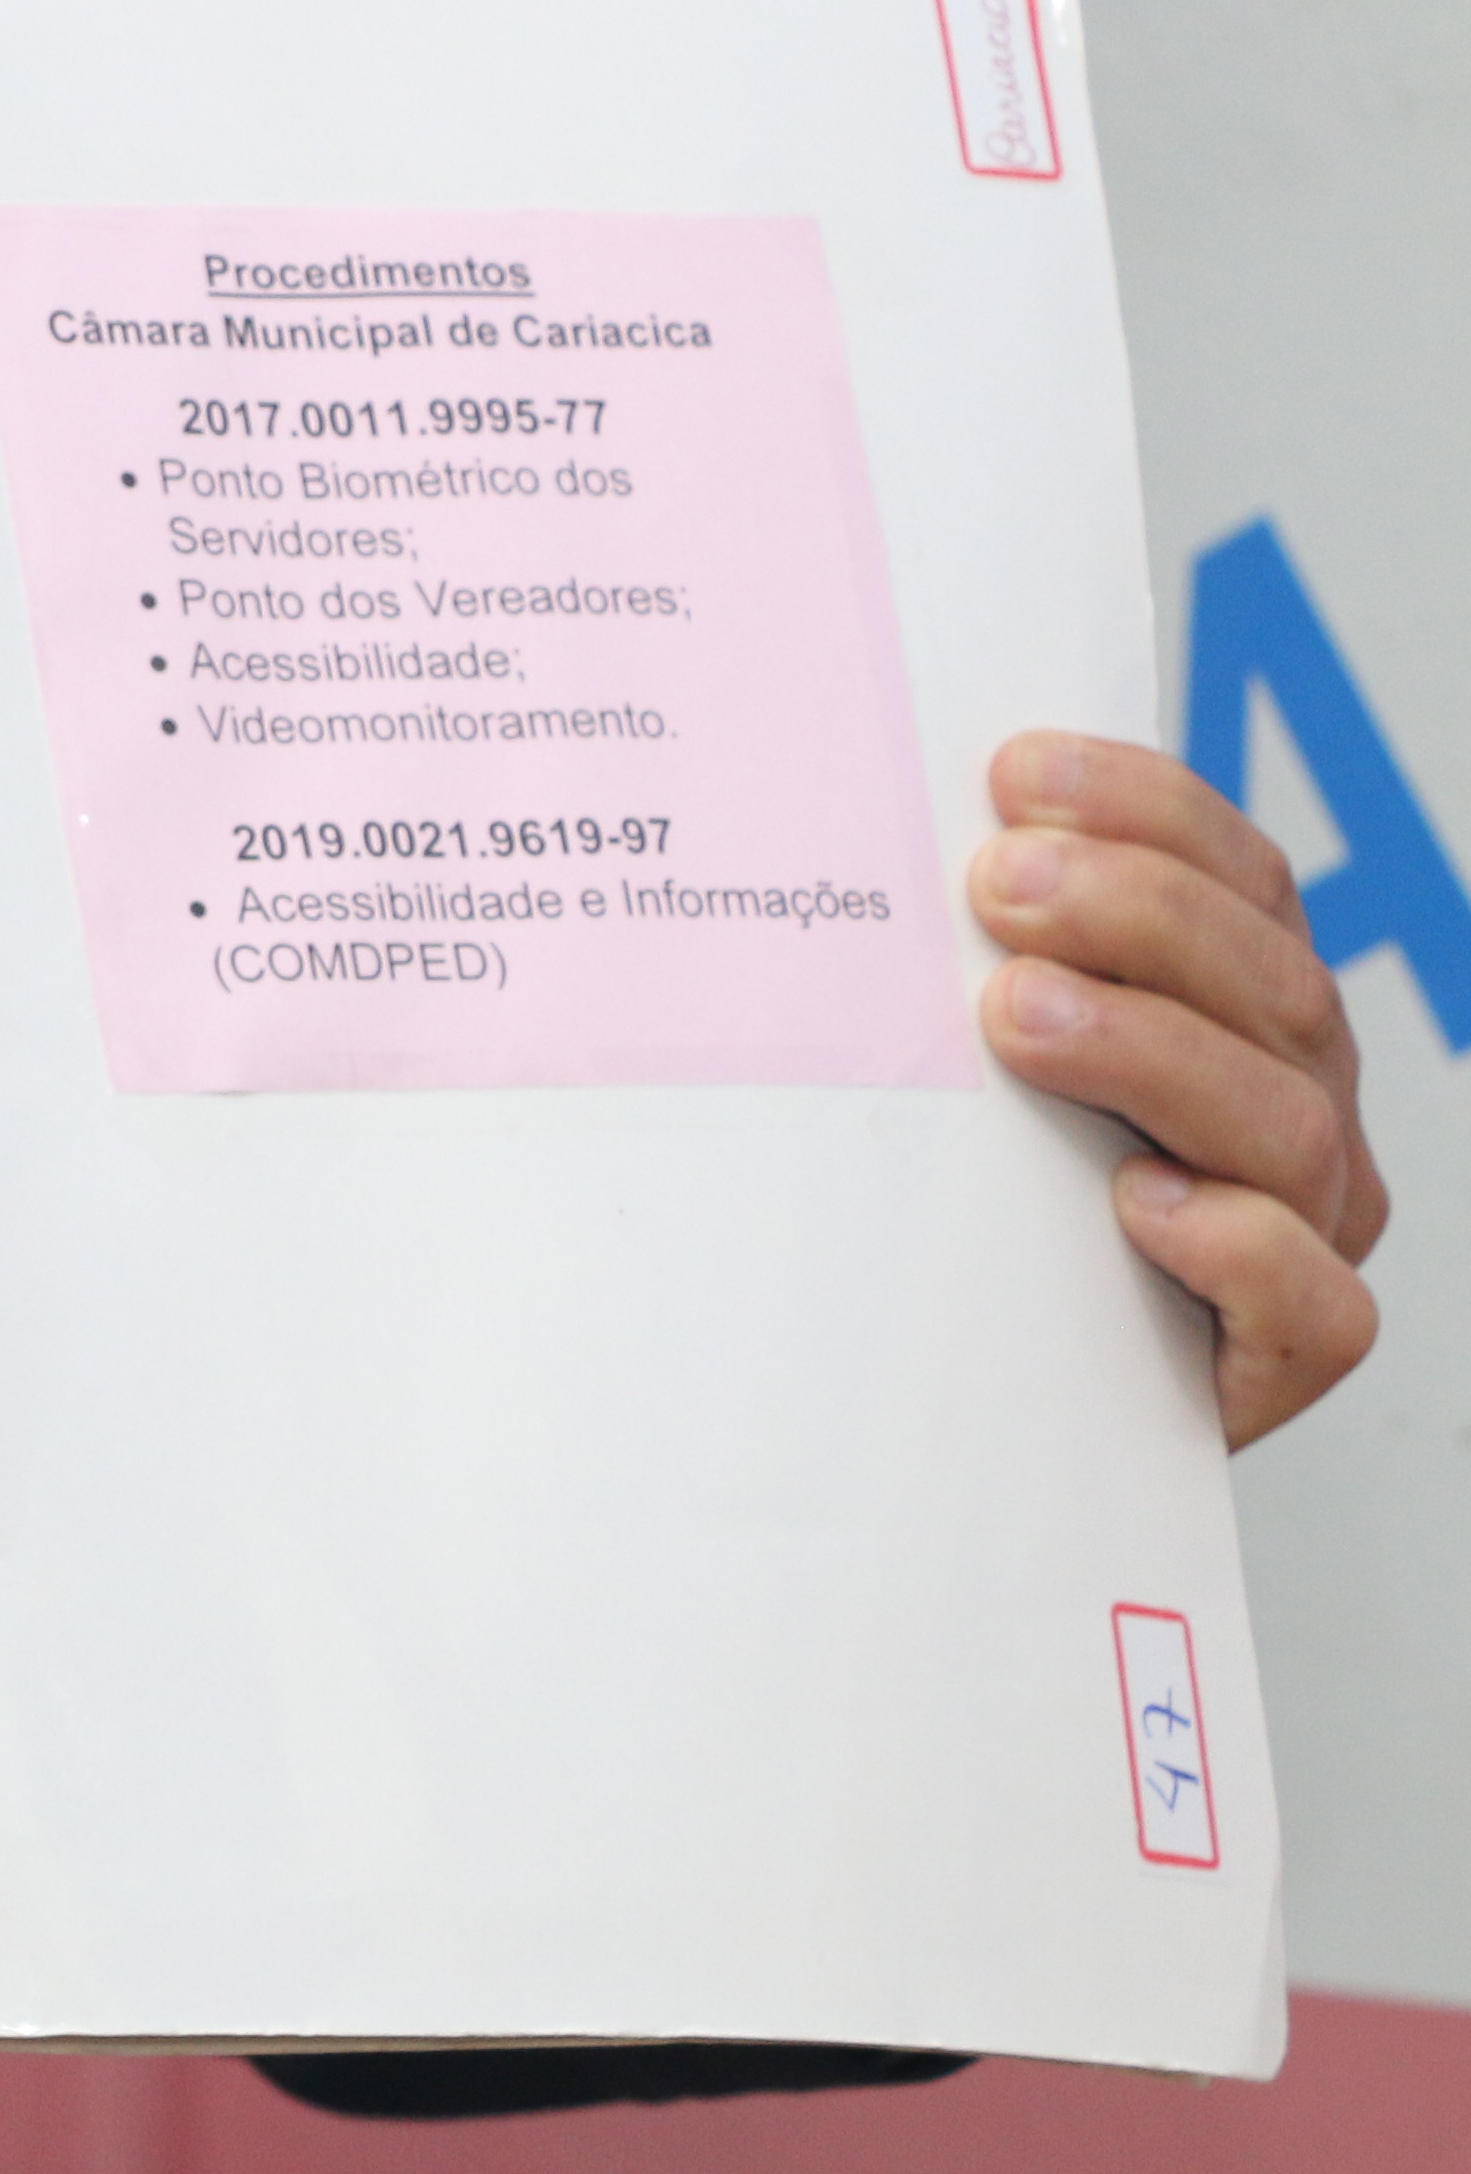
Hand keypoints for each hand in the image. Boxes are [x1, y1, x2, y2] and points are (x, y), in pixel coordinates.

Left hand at [971, 732, 1387, 1446]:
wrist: (974, 1400)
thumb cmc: (961, 1205)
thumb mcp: (959, 1063)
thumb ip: (958, 957)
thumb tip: (858, 827)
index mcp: (1242, 1011)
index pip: (1242, 881)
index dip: (1151, 811)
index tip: (1016, 772)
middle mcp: (1293, 1108)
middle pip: (1272, 985)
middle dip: (1137, 913)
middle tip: (1000, 888)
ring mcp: (1306, 1232)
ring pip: (1287, 1124)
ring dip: (1153, 1050)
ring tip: (1016, 1016)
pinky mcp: (1280, 1362)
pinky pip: (1315, 1306)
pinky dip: (1240, 1244)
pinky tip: (1137, 1202)